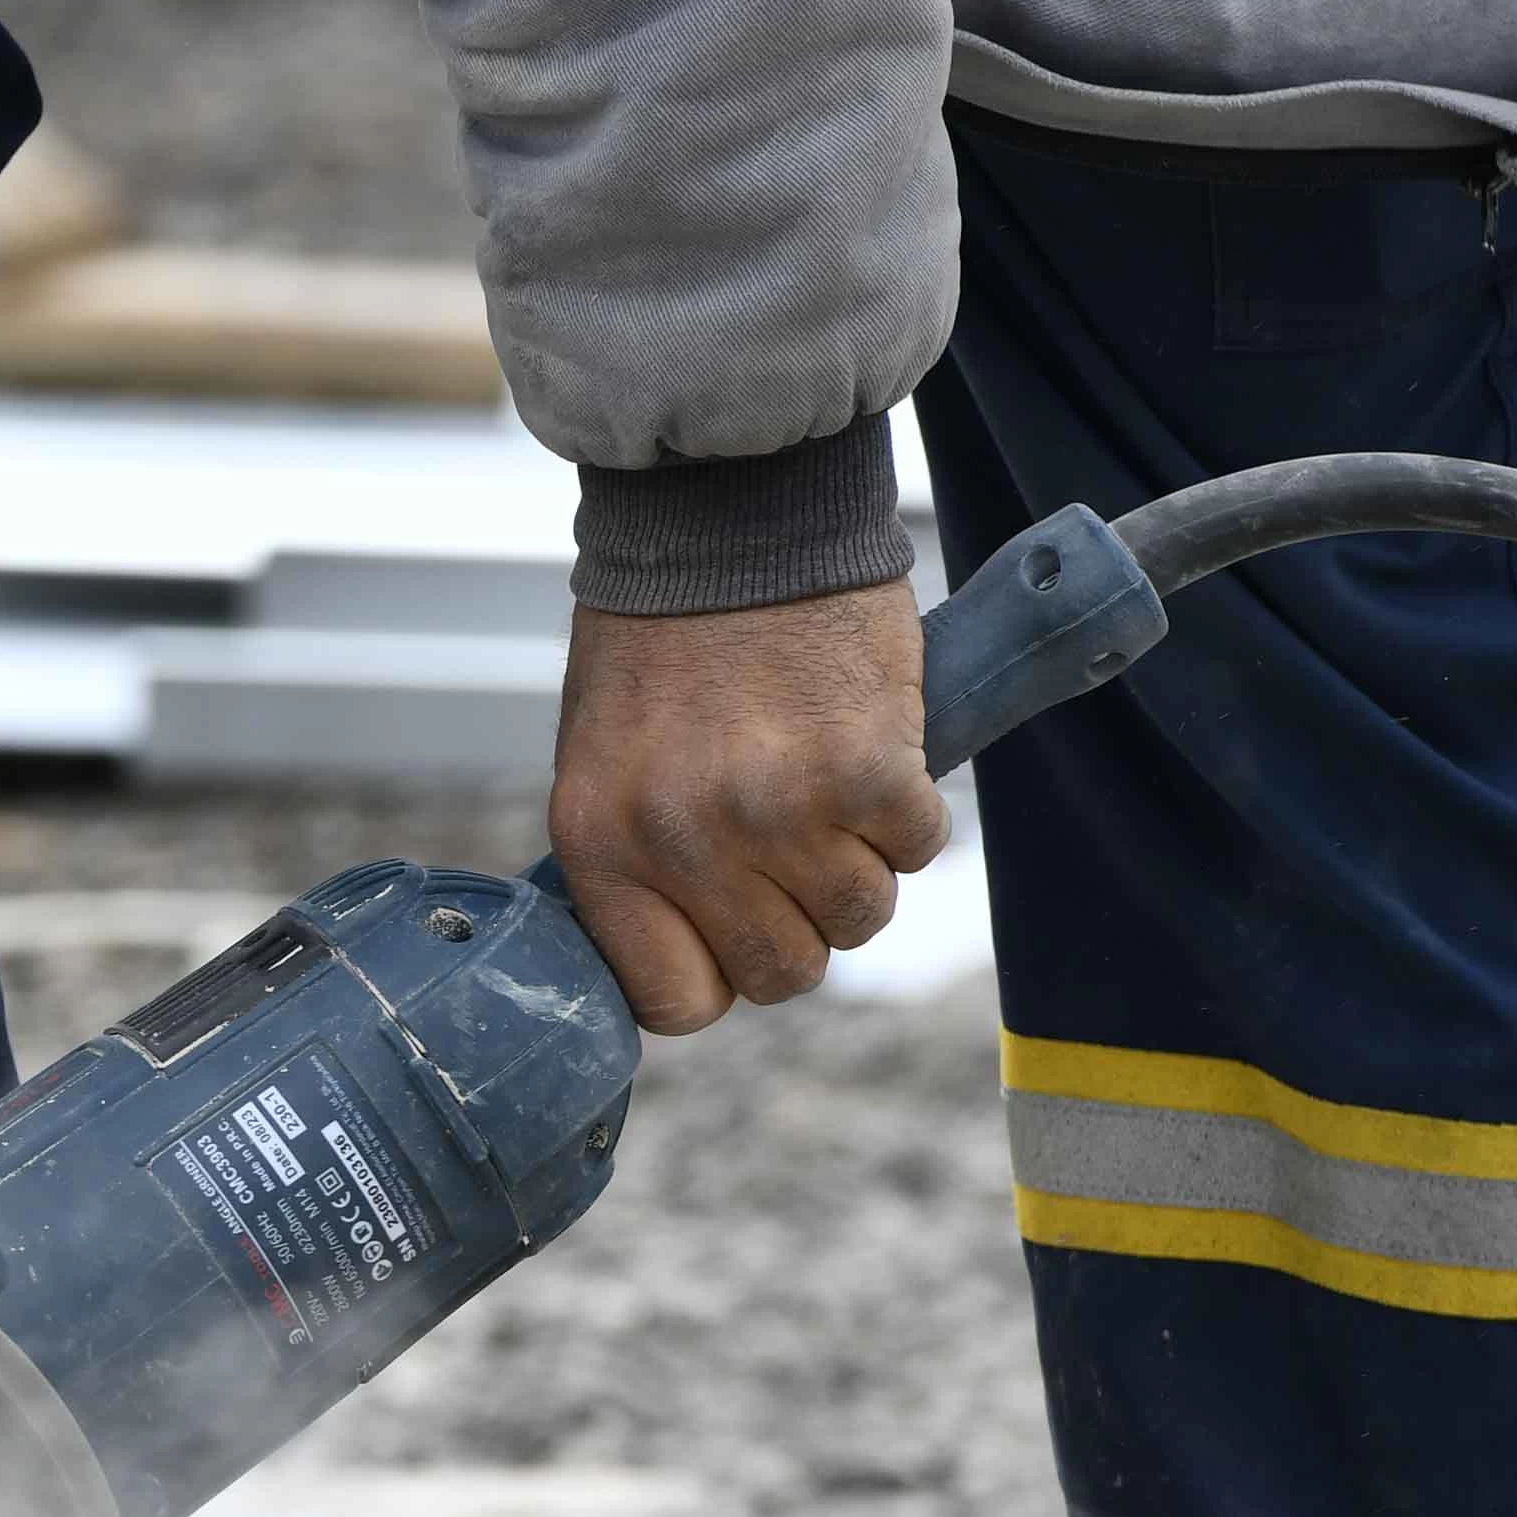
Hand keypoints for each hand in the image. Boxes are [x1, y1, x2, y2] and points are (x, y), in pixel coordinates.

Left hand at [547, 579, 946, 1034]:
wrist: (729, 515)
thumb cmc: (662, 639)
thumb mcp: (607, 763)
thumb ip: (640, 866)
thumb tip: (690, 956)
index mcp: (601, 845)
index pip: (674, 1001)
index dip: (717, 976)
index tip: (732, 934)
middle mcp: (683, 839)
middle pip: (783, 972)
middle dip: (799, 926)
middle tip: (794, 856)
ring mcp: (777, 809)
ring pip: (858, 917)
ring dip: (859, 866)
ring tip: (828, 792)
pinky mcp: (866, 768)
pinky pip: (916, 849)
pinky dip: (908, 811)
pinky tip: (872, 752)